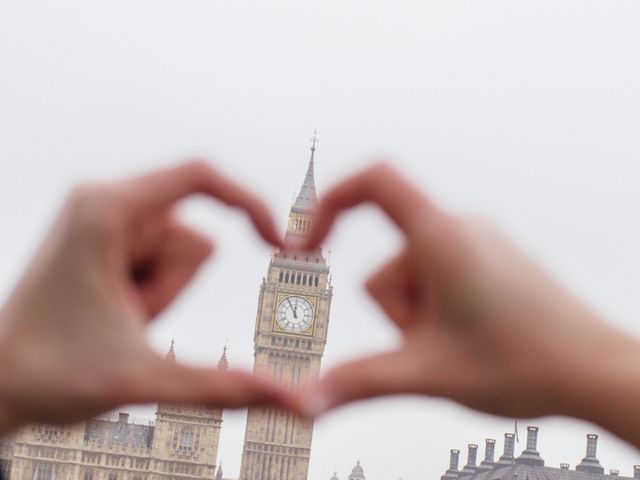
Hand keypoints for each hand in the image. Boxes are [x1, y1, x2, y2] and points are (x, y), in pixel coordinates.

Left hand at [0, 161, 298, 434]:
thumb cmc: (49, 375)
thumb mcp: (142, 381)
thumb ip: (223, 388)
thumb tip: (294, 402)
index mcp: (104, 208)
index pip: (200, 176)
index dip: (250, 203)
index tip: (280, 245)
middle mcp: (104, 199)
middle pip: (195, 235)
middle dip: (175, 286)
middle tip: (127, 316)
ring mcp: (106, 215)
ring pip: (183, 251)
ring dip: (163, 293)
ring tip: (118, 315)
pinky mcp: (110, 233)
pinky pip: (165, 257)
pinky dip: (154, 291)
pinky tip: (115, 309)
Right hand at [301, 164, 638, 429]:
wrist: (597, 371)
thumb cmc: (523, 364)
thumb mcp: (426, 372)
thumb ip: (357, 381)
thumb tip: (301, 402)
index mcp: (442, 236)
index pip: (375, 181)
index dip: (328, 203)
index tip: (307, 246)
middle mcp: (460, 227)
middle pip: (387, 263)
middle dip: (396, 313)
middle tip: (437, 346)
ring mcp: (478, 242)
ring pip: (412, 277)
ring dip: (419, 318)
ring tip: (462, 344)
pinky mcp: (490, 258)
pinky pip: (438, 277)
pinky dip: (438, 309)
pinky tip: (473, 335)